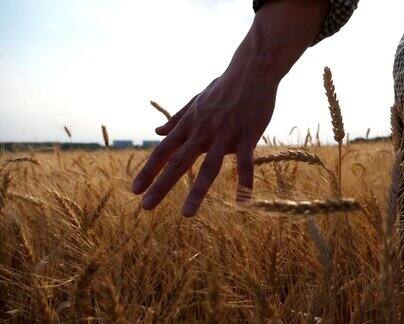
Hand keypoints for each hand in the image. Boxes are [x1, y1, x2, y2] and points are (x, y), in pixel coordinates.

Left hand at [132, 72, 276, 215]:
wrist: (251, 71)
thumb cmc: (224, 86)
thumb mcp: (196, 101)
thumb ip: (177, 119)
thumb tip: (156, 131)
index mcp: (189, 125)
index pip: (163, 151)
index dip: (148, 170)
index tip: (135, 189)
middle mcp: (202, 132)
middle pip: (178, 162)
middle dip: (161, 185)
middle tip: (145, 207)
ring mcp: (224, 134)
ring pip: (208, 167)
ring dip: (196, 192)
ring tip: (186, 214)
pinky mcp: (247, 135)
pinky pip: (245, 162)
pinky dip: (244, 180)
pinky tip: (243, 200)